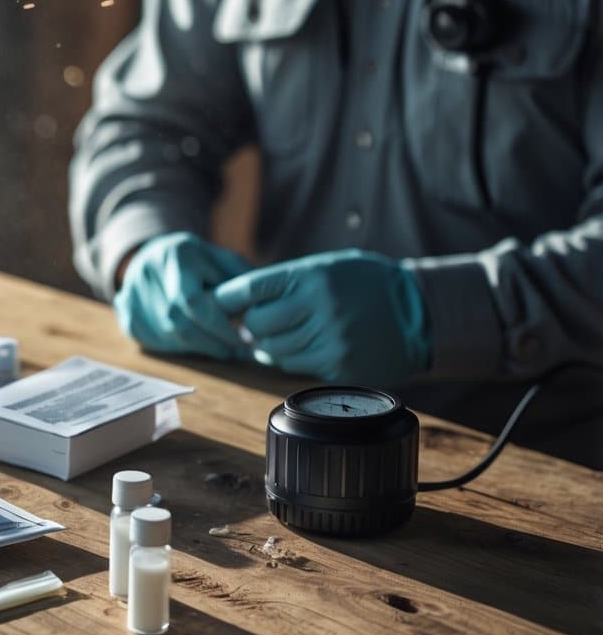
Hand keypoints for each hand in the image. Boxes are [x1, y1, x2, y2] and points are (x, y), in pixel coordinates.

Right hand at [114, 232, 253, 359]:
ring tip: (219, 349)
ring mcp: (131, 294)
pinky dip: (177, 347)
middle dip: (211, 342)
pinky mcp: (125, 313)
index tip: (241, 338)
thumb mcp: (221, 259)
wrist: (153, 255)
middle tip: (234, 350)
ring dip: (196, 348)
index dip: (219, 326)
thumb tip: (258, 310)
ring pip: (166, 336)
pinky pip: (152, 341)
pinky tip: (194, 344)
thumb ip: (240, 280)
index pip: (194, 301)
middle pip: (178, 323)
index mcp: (175, 255)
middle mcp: (147, 273)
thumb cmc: (196, 260)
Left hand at [213, 249, 431, 385]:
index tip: (216, 304)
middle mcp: (317, 306)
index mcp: (310, 276)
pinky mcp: (338, 365)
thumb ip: (285, 282)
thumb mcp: (326, 268)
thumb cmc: (366, 284)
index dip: (226, 298)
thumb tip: (238, 302)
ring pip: (272, 350)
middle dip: (250, 325)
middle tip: (254, 324)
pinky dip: (292, 359)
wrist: (419, 311)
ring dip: (269, 345)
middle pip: (256, 324)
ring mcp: (328, 339)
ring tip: (281, 335)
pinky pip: (294, 366)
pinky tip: (304, 347)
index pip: (249, 288)